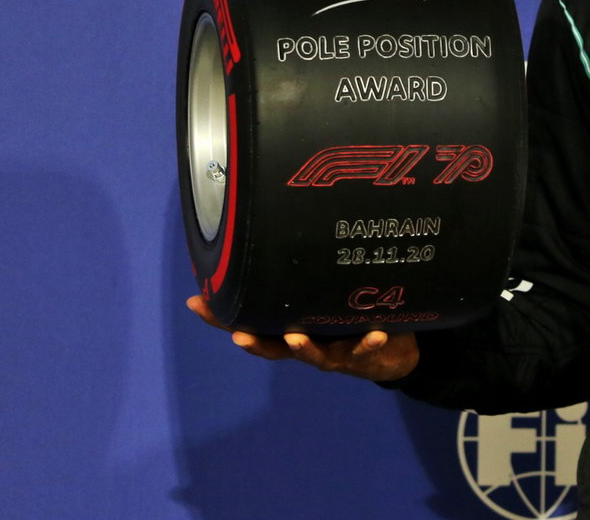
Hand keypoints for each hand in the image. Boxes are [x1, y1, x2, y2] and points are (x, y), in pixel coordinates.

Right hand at [186, 295, 419, 381]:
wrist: (391, 350)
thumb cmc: (349, 316)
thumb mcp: (327, 294)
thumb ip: (309, 275)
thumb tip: (283, 234)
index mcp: (291, 327)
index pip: (251, 323)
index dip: (222, 318)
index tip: (197, 303)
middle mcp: (307, 342)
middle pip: (273, 346)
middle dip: (254, 342)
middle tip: (239, 336)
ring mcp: (332, 351)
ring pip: (313, 354)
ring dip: (304, 348)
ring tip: (295, 337)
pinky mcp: (362, 354)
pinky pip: (365, 349)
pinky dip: (369, 342)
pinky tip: (376, 333)